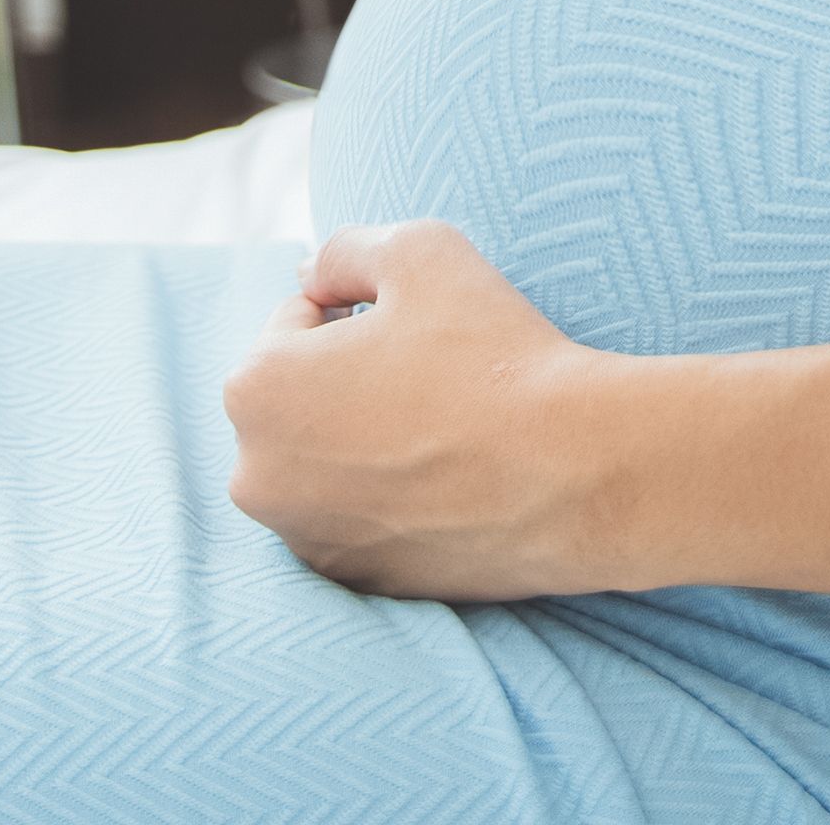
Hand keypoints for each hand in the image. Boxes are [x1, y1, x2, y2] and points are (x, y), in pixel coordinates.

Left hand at [221, 221, 637, 598]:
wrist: (574, 474)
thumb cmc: (494, 354)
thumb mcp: (419, 250)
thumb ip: (342, 249)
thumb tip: (306, 276)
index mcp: (255, 389)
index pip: (299, 322)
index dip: (365, 312)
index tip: (421, 332)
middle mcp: (256, 476)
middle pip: (301, 397)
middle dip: (349, 380)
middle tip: (432, 379)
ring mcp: (303, 538)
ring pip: (325, 461)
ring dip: (364, 440)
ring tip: (443, 429)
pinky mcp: (354, 580)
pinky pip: (358, 518)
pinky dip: (388, 496)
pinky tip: (447, 481)